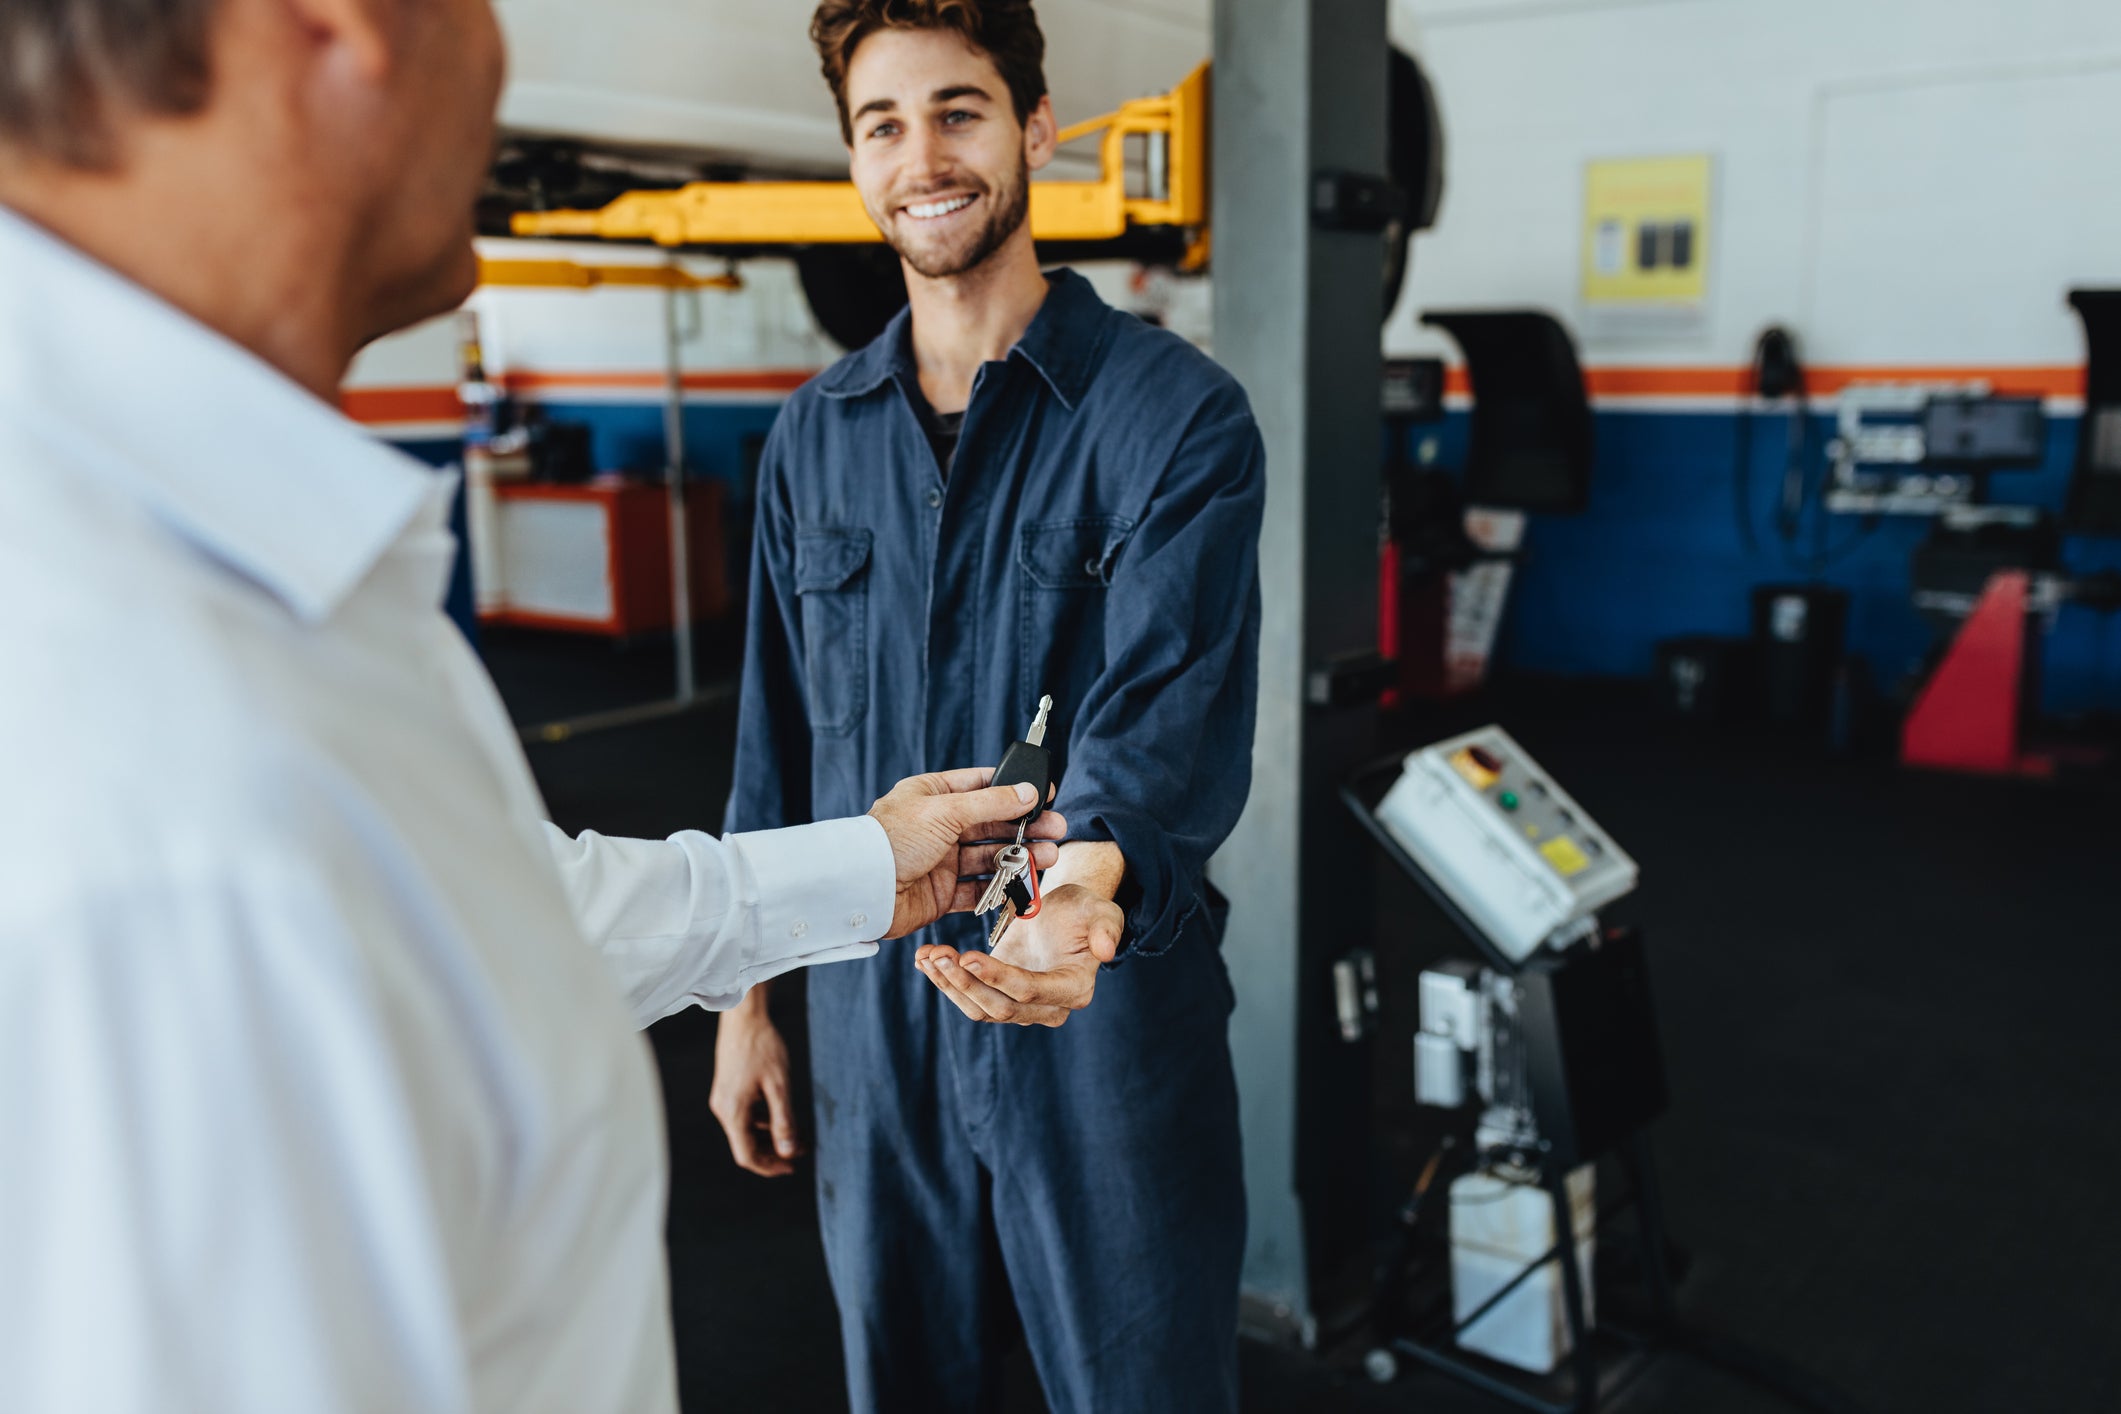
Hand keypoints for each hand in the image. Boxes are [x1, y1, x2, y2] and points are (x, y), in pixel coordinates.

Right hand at [709, 1004, 798, 1176]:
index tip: (792, 1167)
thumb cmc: (763, 1047)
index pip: (747, 1155)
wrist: (744, 1017)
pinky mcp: (728, 1090)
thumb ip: (783, 1121)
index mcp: (733, 1112)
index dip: (770, 1166)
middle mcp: (723, 1109)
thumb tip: (788, 1152)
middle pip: (746, 1145)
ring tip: (798, 1135)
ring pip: (746, 1131)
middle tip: (801, 1150)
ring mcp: (723, 1099)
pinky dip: (763, 1122)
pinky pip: (744, 1116)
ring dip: (770, 1136)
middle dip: (774, 1152)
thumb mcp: (779, 1086)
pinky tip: (781, 1116)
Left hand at [868, 768, 1064, 938]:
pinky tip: (1025, 884)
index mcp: (933, 796)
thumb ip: (991, 803)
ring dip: (1020, 856)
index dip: (1014, 789)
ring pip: (990, 856)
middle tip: (1057, 829)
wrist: (861, 889)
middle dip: (1026, 826)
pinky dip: (1002, 887)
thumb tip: (1028, 792)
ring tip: (1049, 857)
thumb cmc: (892, 840)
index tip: (1045, 793)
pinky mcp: (942, 893)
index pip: (981, 786)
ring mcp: (941, 860)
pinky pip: (979, 889)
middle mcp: (938, 826)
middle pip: (992, 823)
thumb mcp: (945, 810)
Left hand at [913, 882, 1124, 1026]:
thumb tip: (1106, 951)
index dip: (998, 978)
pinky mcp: (997, 994)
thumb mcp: (1101, 910)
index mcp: (1074, 988)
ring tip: (926, 956)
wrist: (1065, 912)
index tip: (969, 956)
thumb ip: (1107, 928)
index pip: (1030, 992)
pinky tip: (924, 959)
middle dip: (965, 984)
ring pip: (978, 1008)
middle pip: (1000, 1007)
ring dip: (948, 984)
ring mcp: (1020, 1005)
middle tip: (938, 955)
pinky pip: (968, 996)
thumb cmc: (1085, 910)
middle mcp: (1047, 1007)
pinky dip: (944, 980)